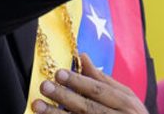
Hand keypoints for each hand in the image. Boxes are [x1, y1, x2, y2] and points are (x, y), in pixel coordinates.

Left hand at [31, 54, 147, 113]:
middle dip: (64, 97)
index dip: (78, 82)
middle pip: (88, 108)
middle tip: (44, 86)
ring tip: (38, 106)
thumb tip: (82, 56)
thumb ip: (103, 79)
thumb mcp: (125, 97)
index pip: (99, 91)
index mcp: (126, 104)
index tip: (58, 73)